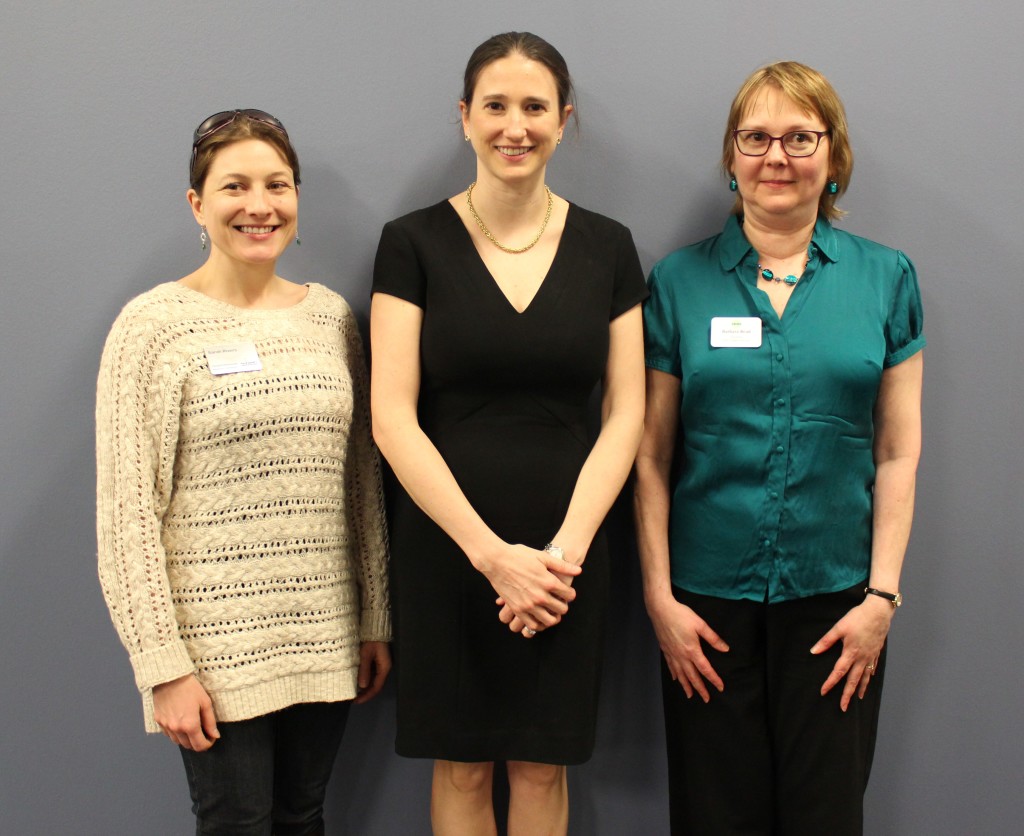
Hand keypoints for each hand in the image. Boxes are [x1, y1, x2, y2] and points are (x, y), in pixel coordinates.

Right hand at [152, 674, 218, 750]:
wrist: (169, 677)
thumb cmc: (189, 687)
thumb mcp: (205, 702)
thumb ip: (210, 722)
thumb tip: (215, 735)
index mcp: (189, 725)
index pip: (199, 745)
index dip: (208, 744)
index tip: (211, 738)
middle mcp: (176, 728)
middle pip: (188, 746)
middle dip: (198, 742)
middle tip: (204, 732)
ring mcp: (165, 726)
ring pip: (178, 742)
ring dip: (187, 739)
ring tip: (193, 727)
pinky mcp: (159, 721)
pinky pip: (169, 734)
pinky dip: (176, 733)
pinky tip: (181, 723)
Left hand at [353, 641, 391, 703]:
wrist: (375, 627)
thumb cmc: (371, 640)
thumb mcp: (366, 654)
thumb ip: (364, 670)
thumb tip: (362, 686)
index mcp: (384, 668)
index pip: (377, 687)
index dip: (367, 696)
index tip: (357, 701)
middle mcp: (384, 668)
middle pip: (376, 685)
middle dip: (366, 693)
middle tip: (354, 699)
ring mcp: (381, 665)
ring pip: (374, 680)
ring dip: (365, 687)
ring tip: (355, 692)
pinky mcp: (377, 661)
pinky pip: (372, 674)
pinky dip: (365, 680)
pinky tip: (358, 681)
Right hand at [485, 544, 580, 634]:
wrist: (496, 560)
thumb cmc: (519, 555)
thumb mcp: (542, 557)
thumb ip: (561, 566)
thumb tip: (578, 571)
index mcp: (549, 582)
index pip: (569, 595)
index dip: (570, 594)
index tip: (567, 592)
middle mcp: (540, 596)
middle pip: (561, 609)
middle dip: (564, 605)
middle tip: (560, 602)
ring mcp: (528, 605)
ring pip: (549, 621)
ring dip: (553, 617)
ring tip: (551, 612)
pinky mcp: (517, 609)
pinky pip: (532, 625)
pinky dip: (538, 625)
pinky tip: (539, 618)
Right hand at [648, 597, 728, 701]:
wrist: (660, 609)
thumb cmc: (681, 615)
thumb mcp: (700, 624)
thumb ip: (713, 638)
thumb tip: (725, 649)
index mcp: (692, 650)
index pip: (705, 669)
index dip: (714, 679)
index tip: (720, 687)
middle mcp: (681, 655)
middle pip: (692, 676)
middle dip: (700, 689)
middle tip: (706, 699)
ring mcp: (672, 653)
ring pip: (680, 674)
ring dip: (686, 686)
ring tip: (690, 695)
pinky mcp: (665, 649)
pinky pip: (670, 666)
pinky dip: (674, 674)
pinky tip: (675, 678)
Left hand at [811, 596, 893, 710]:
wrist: (879, 612)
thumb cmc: (858, 618)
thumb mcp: (839, 628)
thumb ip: (826, 641)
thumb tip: (813, 651)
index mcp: (850, 652)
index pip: (838, 672)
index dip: (830, 683)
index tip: (824, 692)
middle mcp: (862, 657)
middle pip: (854, 680)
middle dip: (848, 694)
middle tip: (843, 707)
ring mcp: (870, 655)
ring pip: (865, 676)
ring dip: (861, 688)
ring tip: (859, 698)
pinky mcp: (876, 651)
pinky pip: (873, 667)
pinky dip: (870, 675)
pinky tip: (869, 678)